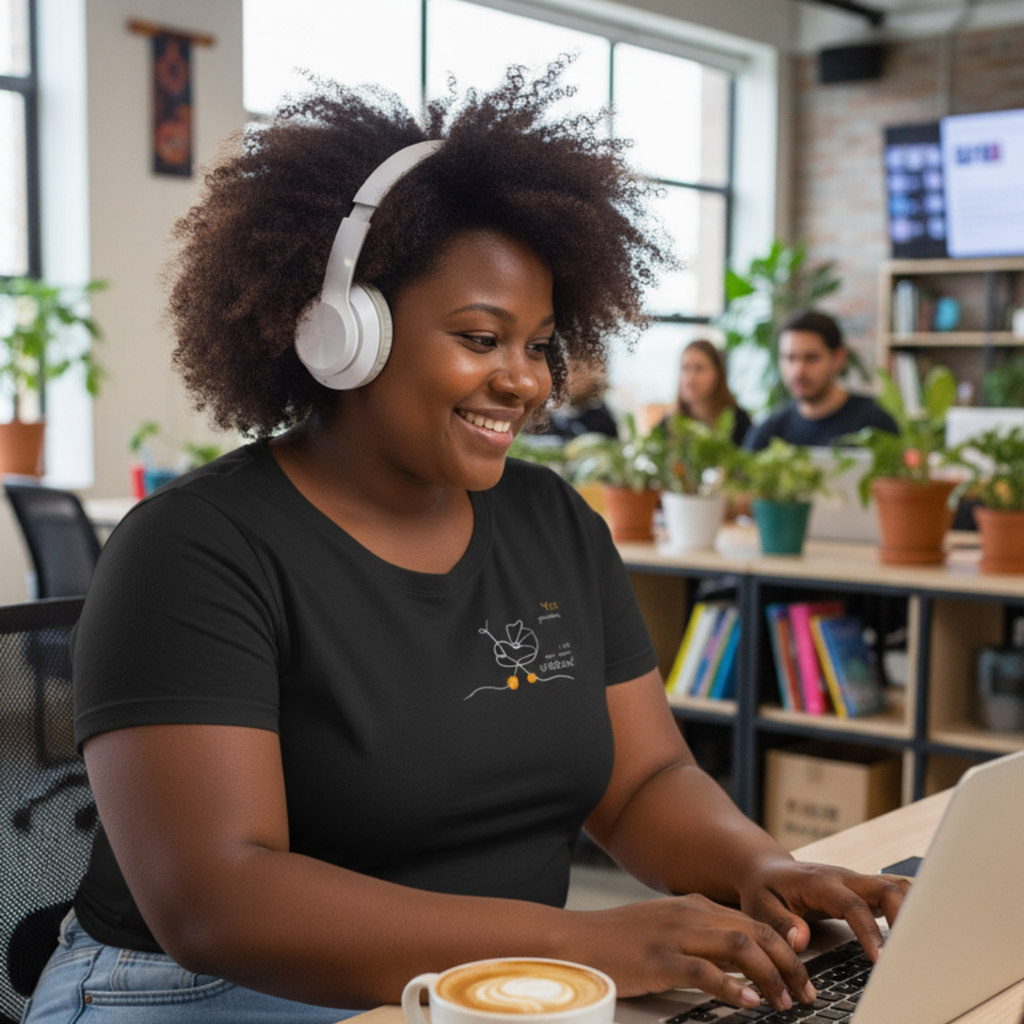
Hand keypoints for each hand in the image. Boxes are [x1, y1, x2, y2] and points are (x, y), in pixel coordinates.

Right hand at [574, 894, 815, 1010]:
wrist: (578, 940)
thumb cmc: (622, 941)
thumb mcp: (668, 929)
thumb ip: (703, 940)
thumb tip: (743, 965)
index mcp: (696, 906)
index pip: (755, 923)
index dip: (786, 949)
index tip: (804, 976)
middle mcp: (691, 914)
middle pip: (756, 932)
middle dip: (789, 965)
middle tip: (807, 993)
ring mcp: (676, 935)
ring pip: (740, 948)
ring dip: (770, 976)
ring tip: (784, 1003)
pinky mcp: (660, 959)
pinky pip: (705, 972)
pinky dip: (732, 987)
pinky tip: (747, 1003)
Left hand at [738, 858, 910, 962]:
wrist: (766, 870)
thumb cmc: (765, 889)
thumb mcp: (761, 906)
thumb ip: (780, 922)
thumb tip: (800, 939)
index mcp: (820, 882)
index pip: (852, 904)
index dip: (869, 931)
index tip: (880, 959)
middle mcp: (843, 878)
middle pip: (886, 887)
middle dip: (904, 917)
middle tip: (910, 952)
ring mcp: (856, 882)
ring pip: (895, 887)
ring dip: (912, 911)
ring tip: (920, 945)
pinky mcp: (862, 890)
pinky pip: (893, 895)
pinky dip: (909, 910)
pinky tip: (915, 935)